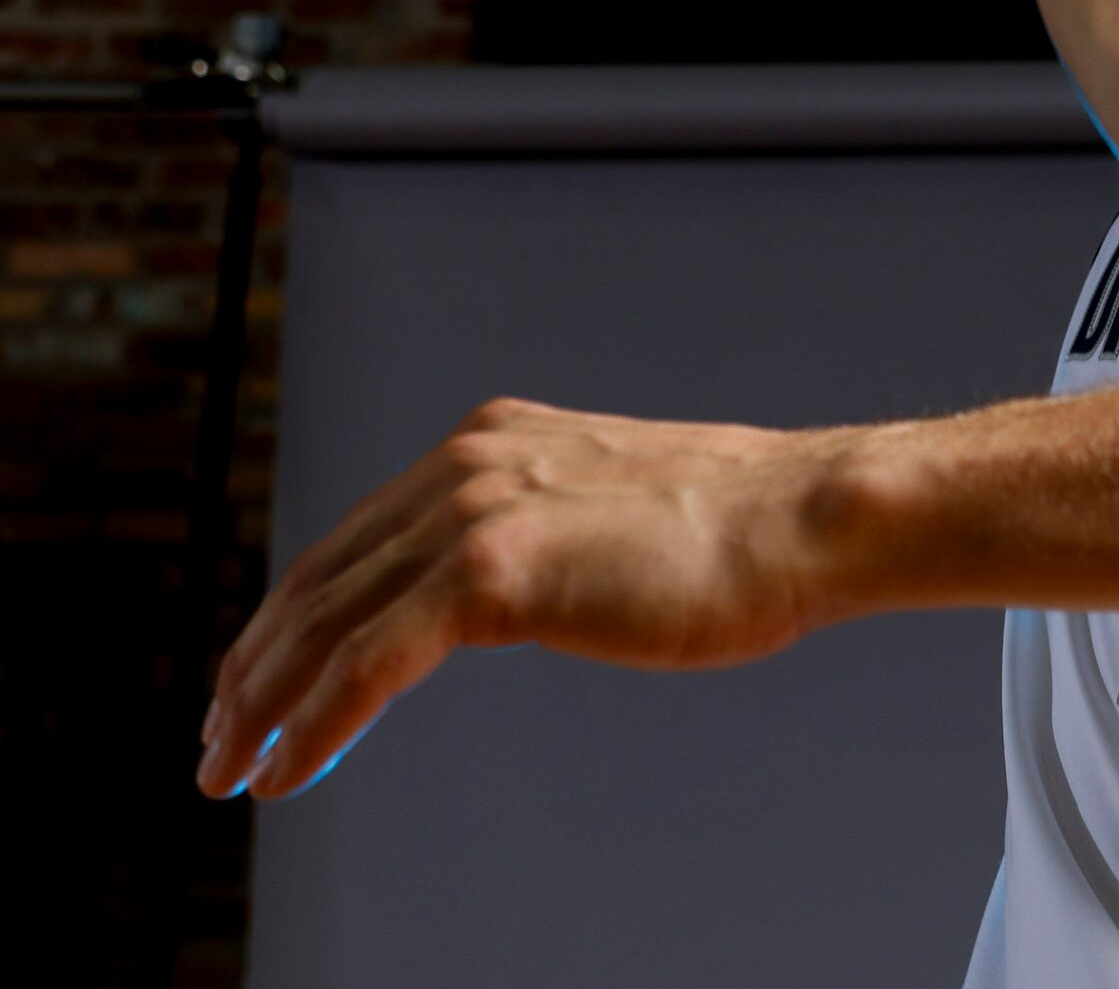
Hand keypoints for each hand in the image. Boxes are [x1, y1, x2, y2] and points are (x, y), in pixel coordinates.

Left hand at [195, 396, 853, 801]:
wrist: (802, 521)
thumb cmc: (739, 535)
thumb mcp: (615, 518)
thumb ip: (553, 535)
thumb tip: (536, 589)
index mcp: (491, 444)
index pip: (359, 539)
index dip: (297, 617)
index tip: (265, 678)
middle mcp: (465, 463)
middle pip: (319, 577)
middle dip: (255, 666)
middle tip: (219, 740)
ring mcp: (474, 512)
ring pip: (324, 623)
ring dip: (262, 705)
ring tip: (231, 769)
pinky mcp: (490, 573)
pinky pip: (367, 664)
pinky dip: (314, 723)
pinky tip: (288, 772)